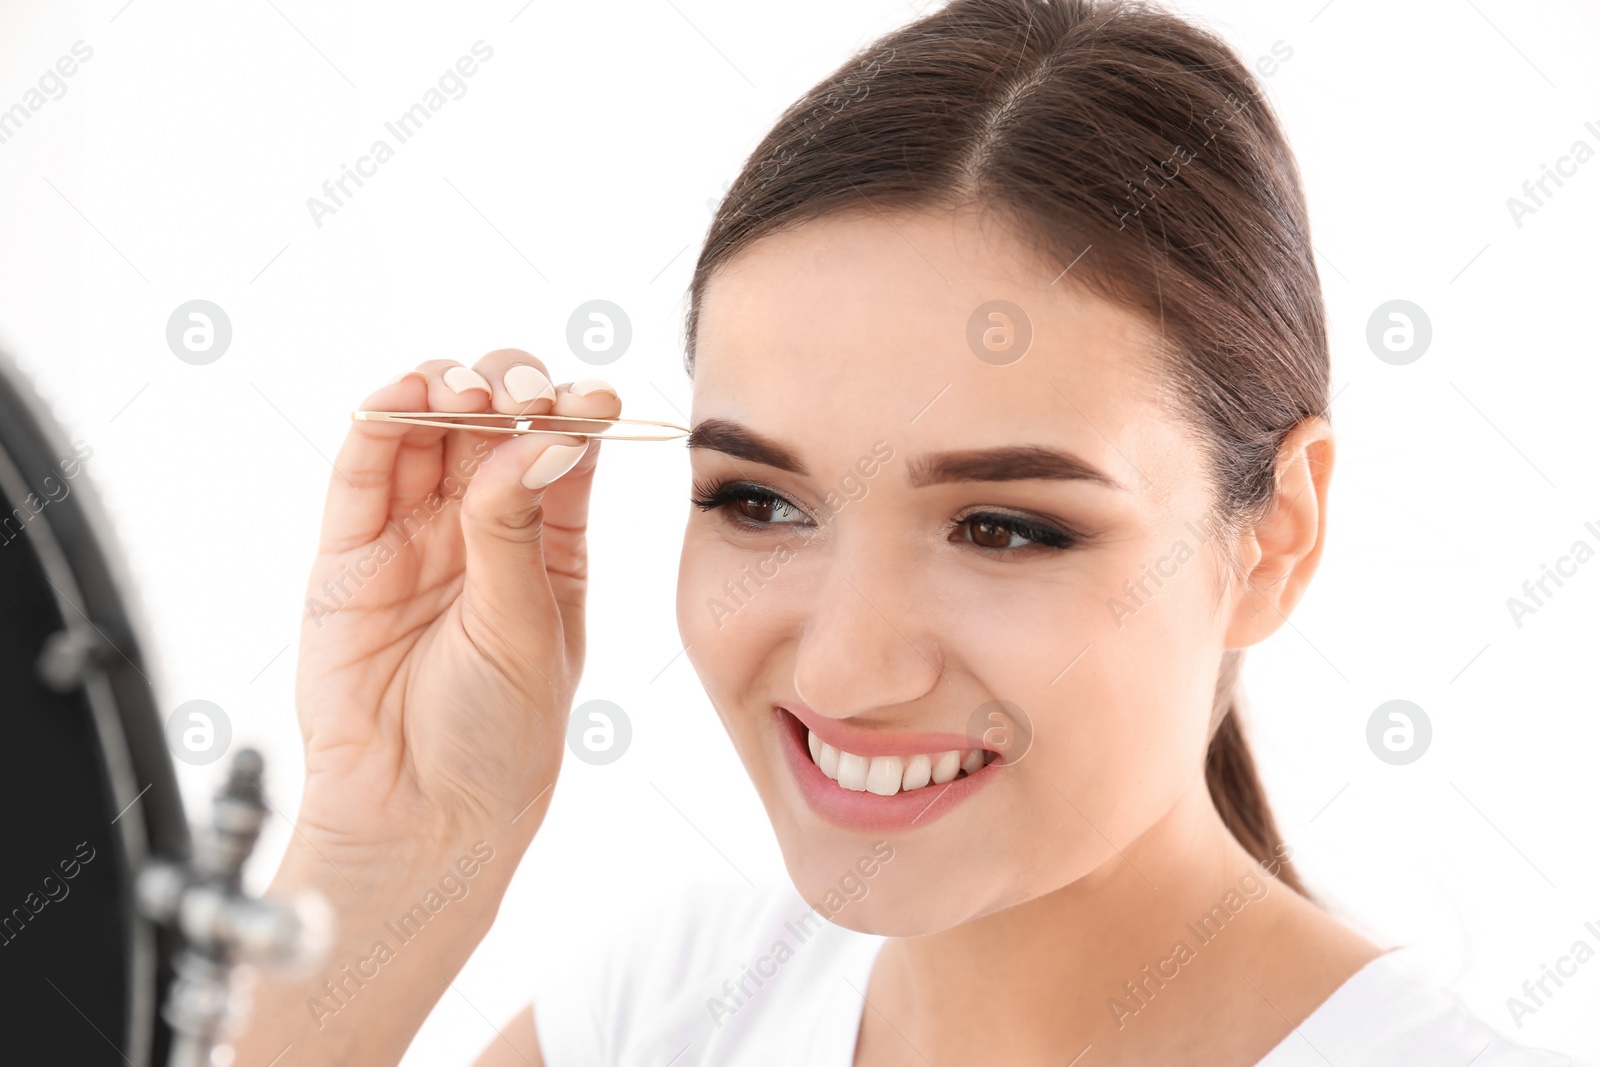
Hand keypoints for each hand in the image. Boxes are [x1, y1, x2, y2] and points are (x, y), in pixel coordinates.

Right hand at [290, 350, 618, 859]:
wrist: (416, 813)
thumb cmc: (497, 736)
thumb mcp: (528, 629)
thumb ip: (517, 533)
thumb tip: (536, 439)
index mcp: (551, 544)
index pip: (565, 450)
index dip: (576, 411)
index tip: (595, 397)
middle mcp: (483, 527)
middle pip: (494, 424)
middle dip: (512, 389)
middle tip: (525, 394)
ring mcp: (415, 534)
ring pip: (428, 431)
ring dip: (448, 390)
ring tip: (466, 389)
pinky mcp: (350, 551)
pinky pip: (363, 470)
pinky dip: (380, 422)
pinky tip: (406, 395)